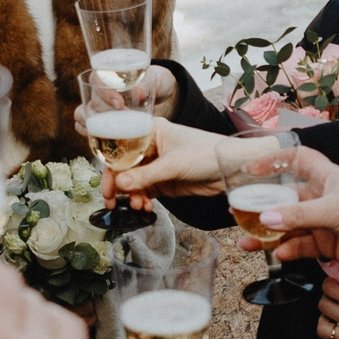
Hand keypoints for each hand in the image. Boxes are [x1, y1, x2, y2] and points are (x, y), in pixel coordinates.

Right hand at [71, 67, 180, 138]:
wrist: (157, 94)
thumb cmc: (155, 82)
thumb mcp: (158, 79)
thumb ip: (149, 83)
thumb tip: (139, 93)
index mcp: (108, 73)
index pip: (97, 79)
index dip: (105, 93)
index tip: (120, 104)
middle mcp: (97, 89)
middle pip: (91, 101)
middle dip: (106, 113)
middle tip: (124, 119)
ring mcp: (95, 105)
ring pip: (82, 114)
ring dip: (93, 125)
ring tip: (112, 132)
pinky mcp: (97, 120)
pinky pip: (82, 125)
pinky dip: (86, 133)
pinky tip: (98, 140)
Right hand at [100, 118, 242, 202]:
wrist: (231, 168)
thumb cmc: (207, 154)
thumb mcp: (173, 164)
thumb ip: (145, 176)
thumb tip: (119, 185)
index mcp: (150, 132)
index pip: (121, 148)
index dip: (110, 167)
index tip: (107, 186)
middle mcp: (150, 147)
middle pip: (123, 167)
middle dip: (118, 186)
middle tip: (113, 202)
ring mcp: (156, 165)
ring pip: (133, 182)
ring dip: (132, 196)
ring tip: (139, 206)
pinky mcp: (164, 181)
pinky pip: (145, 191)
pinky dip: (142, 199)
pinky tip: (146, 207)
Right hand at [245, 149, 338, 273]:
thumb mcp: (335, 210)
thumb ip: (299, 216)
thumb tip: (265, 218)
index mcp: (327, 177)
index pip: (297, 160)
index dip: (274, 160)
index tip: (250, 169)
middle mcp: (323, 196)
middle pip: (285, 198)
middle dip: (262, 206)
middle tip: (238, 213)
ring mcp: (324, 221)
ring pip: (288, 225)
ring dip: (268, 234)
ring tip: (246, 242)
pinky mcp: (327, 244)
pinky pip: (300, 245)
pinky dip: (288, 250)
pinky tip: (277, 254)